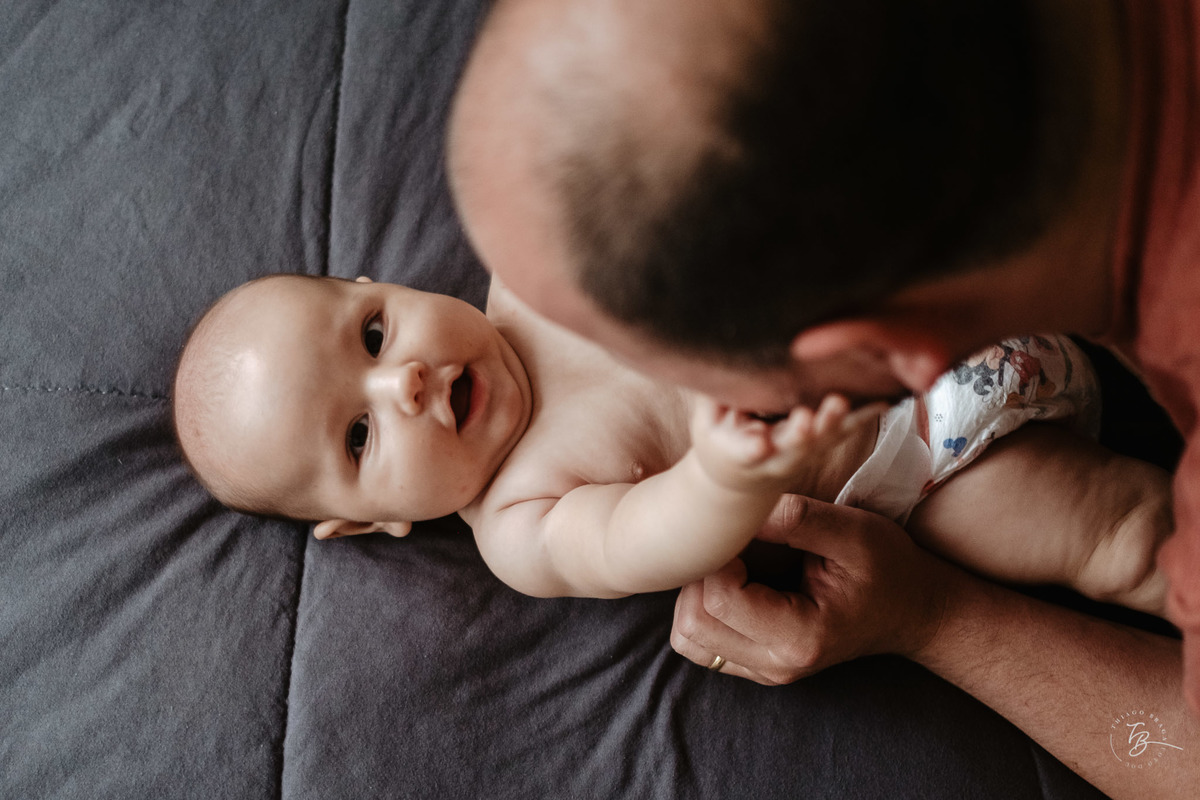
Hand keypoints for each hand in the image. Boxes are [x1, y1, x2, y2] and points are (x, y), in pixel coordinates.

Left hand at [670, 496, 948, 683]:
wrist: (912, 609)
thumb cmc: (887, 566)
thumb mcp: (853, 530)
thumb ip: (796, 518)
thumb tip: (740, 509)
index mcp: (800, 637)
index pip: (720, 600)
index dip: (718, 557)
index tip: (742, 530)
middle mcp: (775, 665)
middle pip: (692, 623)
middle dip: (701, 575)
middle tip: (734, 544)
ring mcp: (762, 670)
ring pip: (688, 637)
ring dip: (696, 593)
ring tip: (734, 563)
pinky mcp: (753, 663)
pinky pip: (701, 642)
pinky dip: (703, 608)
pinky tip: (734, 581)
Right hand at [689, 394, 876, 493]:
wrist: (743, 481)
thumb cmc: (720, 441)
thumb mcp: (705, 423)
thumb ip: (712, 396)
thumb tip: (718, 355)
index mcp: (739, 454)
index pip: (744, 452)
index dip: (750, 448)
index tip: (758, 444)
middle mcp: (776, 458)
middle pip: (792, 448)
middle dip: (801, 433)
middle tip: (807, 418)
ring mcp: (803, 455)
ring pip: (822, 441)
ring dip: (834, 422)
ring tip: (843, 402)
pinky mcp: (822, 447)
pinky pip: (845, 431)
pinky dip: (862, 417)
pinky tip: (883, 400)